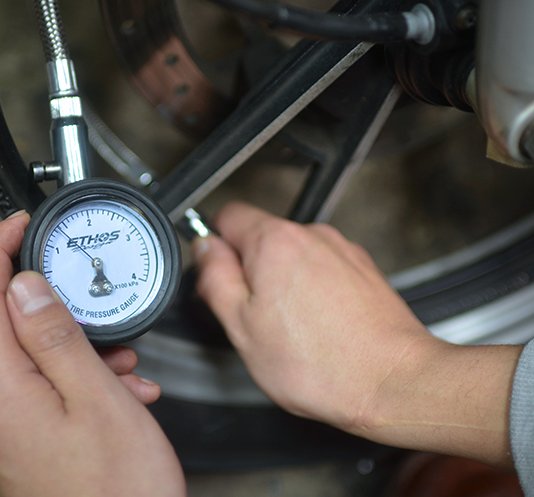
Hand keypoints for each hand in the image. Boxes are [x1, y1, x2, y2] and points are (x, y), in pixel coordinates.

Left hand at [0, 211, 185, 496]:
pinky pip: (37, 391)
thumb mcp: (97, 397)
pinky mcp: (23, 447)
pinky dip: (71, 375)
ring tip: (114, 349)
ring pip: (20, 359)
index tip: (16, 224)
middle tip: (62, 271)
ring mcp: (4, 434)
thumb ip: (55, 337)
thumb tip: (24, 287)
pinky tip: (117, 385)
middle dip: (30, 292)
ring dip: (62, 340)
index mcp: (2, 393)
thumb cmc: (119, 491)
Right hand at [194, 201, 521, 468]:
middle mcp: (311, 235)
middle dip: (249, 270)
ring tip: (289, 328)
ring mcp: (342, 250)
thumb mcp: (241, 326)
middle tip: (253, 316)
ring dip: (282, 282)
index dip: (214, 245)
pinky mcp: (363, 269)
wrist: (392, 382)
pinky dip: (313, 291)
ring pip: (293, 255)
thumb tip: (205, 249)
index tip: (218, 275)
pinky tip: (317, 327)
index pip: (227, 215)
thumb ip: (215, 277)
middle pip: (261, 236)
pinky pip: (322, 269)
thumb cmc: (321, 364)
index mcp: (274, 241)